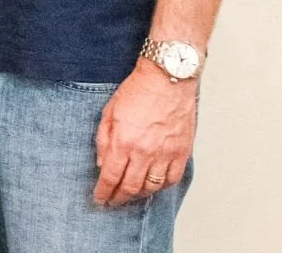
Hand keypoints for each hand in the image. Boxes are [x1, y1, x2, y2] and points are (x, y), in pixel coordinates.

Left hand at [93, 60, 197, 205]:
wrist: (167, 78)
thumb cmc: (137, 91)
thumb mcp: (109, 112)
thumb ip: (103, 140)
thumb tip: (101, 163)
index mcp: (124, 142)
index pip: (111, 177)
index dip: (103, 192)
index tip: (99, 199)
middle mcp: (146, 152)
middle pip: (131, 187)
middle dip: (119, 198)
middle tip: (112, 202)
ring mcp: (166, 153)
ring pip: (153, 186)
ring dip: (139, 195)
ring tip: (130, 196)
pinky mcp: (182, 151)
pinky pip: (173, 178)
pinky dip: (163, 187)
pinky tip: (154, 186)